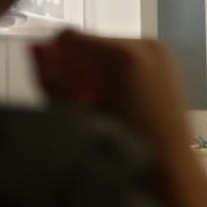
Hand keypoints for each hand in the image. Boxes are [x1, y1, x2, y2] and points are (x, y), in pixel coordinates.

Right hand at [33, 30, 206, 206]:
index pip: (67, 37)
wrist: (170, 169)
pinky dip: (115, 73)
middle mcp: (145, 44)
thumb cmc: (121, 147)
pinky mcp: (167, 62)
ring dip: (95, 71)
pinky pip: (128, 57)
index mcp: (122, 54)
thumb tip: (36, 48)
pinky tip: (116, 103)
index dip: (55, 59)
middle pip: (90, 43)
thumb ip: (51, 78)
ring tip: (99, 106)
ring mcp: (160, 52)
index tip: (60, 88)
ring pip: (107, 51)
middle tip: (80, 101)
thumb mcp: (75, 113)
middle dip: (78, 67)